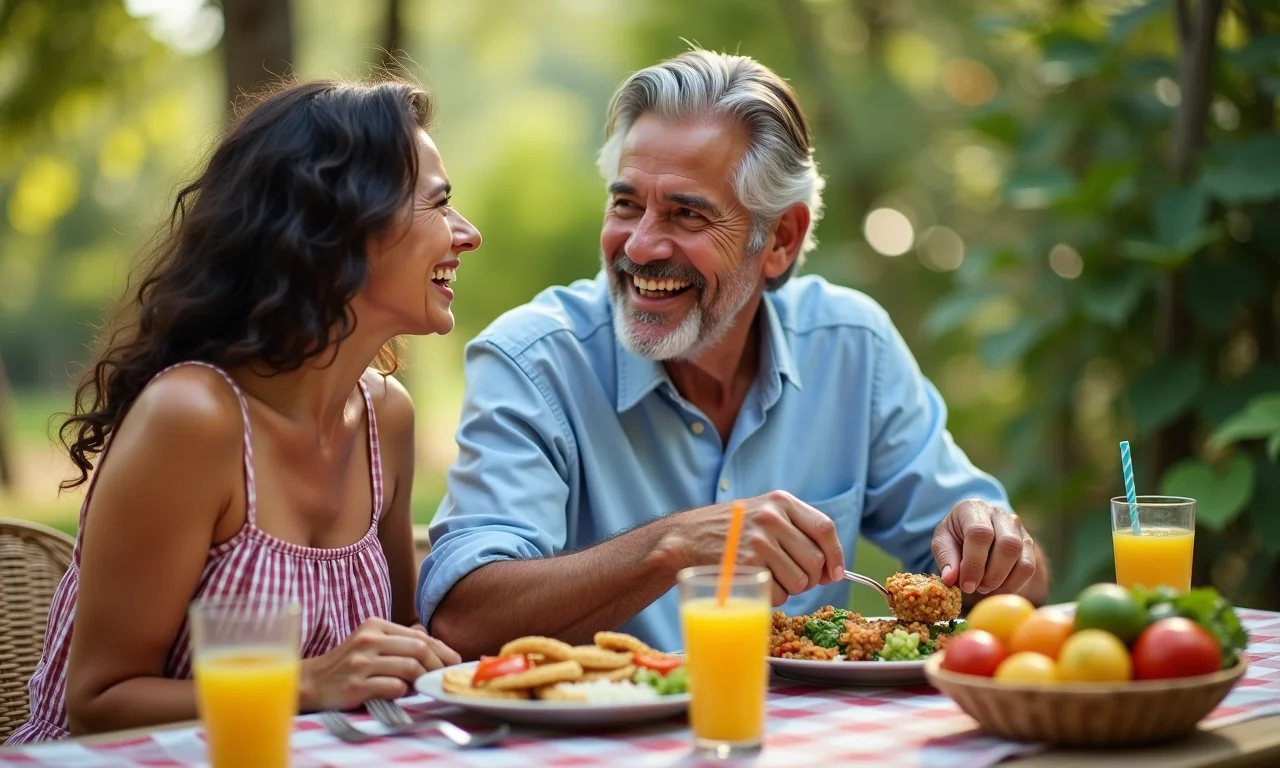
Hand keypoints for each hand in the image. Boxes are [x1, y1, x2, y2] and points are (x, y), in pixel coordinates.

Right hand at [299, 617, 460, 710]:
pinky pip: (393, 688)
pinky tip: (400, 692)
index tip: (454, 661)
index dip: (442, 649)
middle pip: (419, 649)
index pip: (419, 636)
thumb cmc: (348, 662)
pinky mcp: (356, 686)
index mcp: (375, 625)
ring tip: (421, 685)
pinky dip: (404, 692)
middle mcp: (368, 640)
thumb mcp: (371, 640)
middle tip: (443, 676)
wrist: (312, 682)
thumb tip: (436, 643)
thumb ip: (400, 638)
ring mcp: (360, 663)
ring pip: (410, 668)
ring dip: (422, 680)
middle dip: (438, 665)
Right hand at [674, 490, 844, 605]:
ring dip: (792, 589)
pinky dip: (774, 597)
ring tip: (772, 579)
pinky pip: (779, 594)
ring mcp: (758, 542)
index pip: (825, 529)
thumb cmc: (733, 530)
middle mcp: (771, 518)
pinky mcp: (746, 565)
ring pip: (800, 581)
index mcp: (781, 501)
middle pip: (815, 560)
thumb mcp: (765, 513)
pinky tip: (758, 584)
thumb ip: (797, 530)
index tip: (835, 574)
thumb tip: (831, 570)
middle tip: (795, 579)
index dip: (835, 556)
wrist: (688, 536)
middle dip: (811, 578)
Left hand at [932, 499, 1036, 596]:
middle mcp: (999, 514)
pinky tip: (998, 588)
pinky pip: (1029, 569)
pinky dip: (1014, 585)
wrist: (975, 530)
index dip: (973, 563)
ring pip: (1022, 559)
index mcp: (973, 508)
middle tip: (977, 588)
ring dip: (1003, 582)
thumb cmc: (955, 535)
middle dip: (992, 575)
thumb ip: (945, 558)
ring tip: (984, 588)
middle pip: (1008, 545)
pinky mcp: (1029, 544)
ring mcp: (1018, 528)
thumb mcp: (942, 541)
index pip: (980, 533)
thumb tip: (950, 579)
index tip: (966, 584)